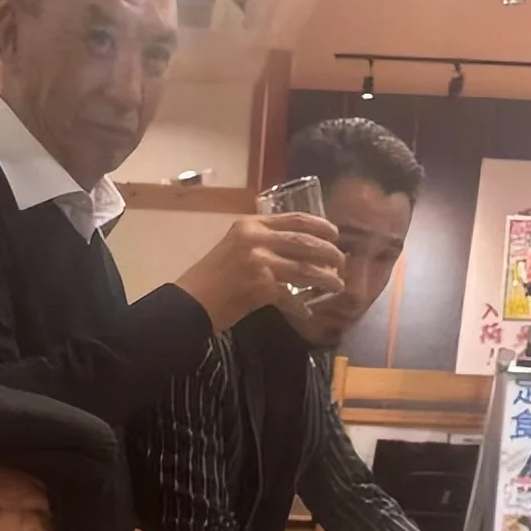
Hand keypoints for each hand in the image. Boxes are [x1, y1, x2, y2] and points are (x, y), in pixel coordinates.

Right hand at [175, 213, 345, 334]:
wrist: (189, 302)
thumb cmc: (210, 278)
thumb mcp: (234, 247)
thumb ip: (260, 243)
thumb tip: (293, 251)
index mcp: (251, 226)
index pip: (294, 219)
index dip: (320, 226)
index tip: (335, 234)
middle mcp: (257, 239)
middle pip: (305, 243)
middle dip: (329, 253)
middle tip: (341, 263)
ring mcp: (260, 262)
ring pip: (305, 268)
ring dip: (325, 278)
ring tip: (337, 285)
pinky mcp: (261, 286)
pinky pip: (290, 296)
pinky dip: (300, 305)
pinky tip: (308, 310)